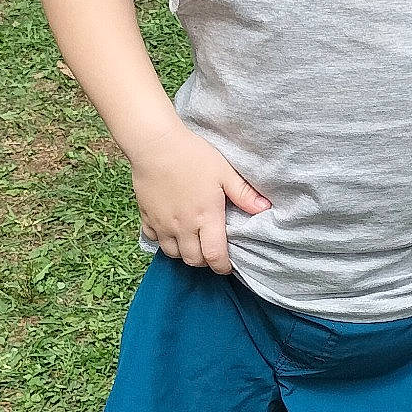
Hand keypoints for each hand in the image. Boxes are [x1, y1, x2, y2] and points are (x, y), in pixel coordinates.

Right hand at [130, 123, 268, 272]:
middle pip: (193, 260)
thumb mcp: (224, 172)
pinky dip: (163, 240)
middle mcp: (183, 227)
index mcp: (205, 218)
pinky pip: (153, 239)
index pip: (214, 256)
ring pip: (172, 254)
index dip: (222, 267)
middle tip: (211, 250)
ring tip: (192, 241)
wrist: (155, 144)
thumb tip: (265, 208)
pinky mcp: (146, 217)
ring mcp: (162, 224)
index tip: (227, 265)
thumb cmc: (193, 156)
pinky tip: (170, 229)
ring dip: (184, 252)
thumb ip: (244, 193)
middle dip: (204, 261)